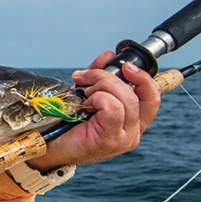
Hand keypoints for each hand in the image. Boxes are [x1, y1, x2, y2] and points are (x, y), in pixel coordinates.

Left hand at [27, 51, 160, 170]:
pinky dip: (98, 99)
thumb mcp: (88, 94)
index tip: (125, 65)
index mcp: (133, 121)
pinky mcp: (111, 140)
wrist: (48, 145)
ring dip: (101, 86)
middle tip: (84, 78)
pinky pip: (112, 108)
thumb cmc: (68, 122)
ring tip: (83, 92)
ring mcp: (124, 138)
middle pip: (135, 94)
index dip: (144, 78)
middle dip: (108, 78)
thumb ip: (100, 75)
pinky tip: (85, 104)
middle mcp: (133, 131)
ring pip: (125, 99)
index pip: (152, 97)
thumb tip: (109, 55)